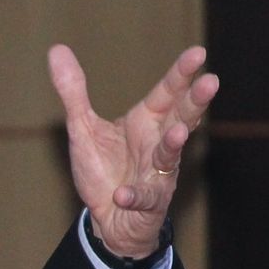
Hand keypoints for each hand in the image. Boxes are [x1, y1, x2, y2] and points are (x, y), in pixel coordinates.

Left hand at [47, 43, 218, 258]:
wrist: (107, 219)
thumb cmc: (103, 170)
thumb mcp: (82, 128)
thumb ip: (73, 92)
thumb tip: (56, 49)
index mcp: (147, 121)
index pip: (168, 92)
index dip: (181, 73)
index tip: (198, 53)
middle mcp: (158, 144)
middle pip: (182, 118)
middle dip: (195, 101)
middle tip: (211, 81)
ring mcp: (157, 174)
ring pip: (170, 157)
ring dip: (174, 145)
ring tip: (176, 133)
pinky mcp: (148, 202)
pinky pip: (143, 197)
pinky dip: (133, 195)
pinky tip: (122, 194)